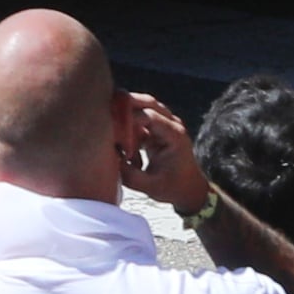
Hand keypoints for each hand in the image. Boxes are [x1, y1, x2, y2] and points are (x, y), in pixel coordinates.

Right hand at [119, 91, 210, 213]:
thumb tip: (107, 156)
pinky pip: (139, 117)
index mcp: (175, 136)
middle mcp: (172, 125)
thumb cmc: (173, 188)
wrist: (189, 190)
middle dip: (125, 104)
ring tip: (113, 132)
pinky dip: (129, 126)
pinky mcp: (158, 128)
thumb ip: (127, 173)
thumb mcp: (149, 186)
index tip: (111, 129)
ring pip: (142, 106)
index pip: (149, 116)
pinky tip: (125, 145)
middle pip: (147, 102)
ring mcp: (166, 124)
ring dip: (126, 115)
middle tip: (104, 113)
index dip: (127, 118)